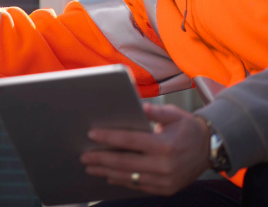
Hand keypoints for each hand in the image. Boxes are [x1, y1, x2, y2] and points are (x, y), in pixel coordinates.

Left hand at [80, 103, 211, 195]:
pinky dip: (122, 180)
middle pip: (125, 162)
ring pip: (130, 176)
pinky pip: (139, 186)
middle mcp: (164, 166)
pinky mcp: (166, 189)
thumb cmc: (188, 128)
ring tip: (91, 167)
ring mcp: (165, 181)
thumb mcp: (175, 115)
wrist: (210, 150)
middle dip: (101, 159)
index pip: (130, 141)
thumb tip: (140, 105)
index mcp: (164, 145)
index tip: (91, 134)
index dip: (109, 138)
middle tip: (84, 156)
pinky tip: (109, 176)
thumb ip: (156, 111)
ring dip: (107, 172)